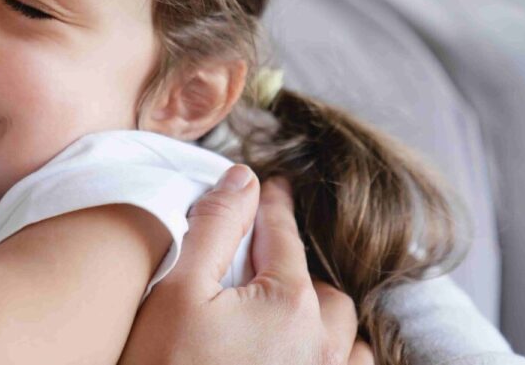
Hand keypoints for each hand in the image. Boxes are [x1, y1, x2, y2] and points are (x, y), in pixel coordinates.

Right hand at [120, 168, 371, 364]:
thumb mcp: (177, 291)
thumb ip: (215, 227)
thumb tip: (244, 178)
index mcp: (290, 305)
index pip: (284, 237)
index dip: (274, 206)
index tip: (273, 186)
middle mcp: (321, 347)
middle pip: (323, 290)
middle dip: (295, 272)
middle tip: (260, 267)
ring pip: (347, 338)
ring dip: (323, 320)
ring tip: (288, 315)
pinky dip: (338, 359)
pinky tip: (308, 356)